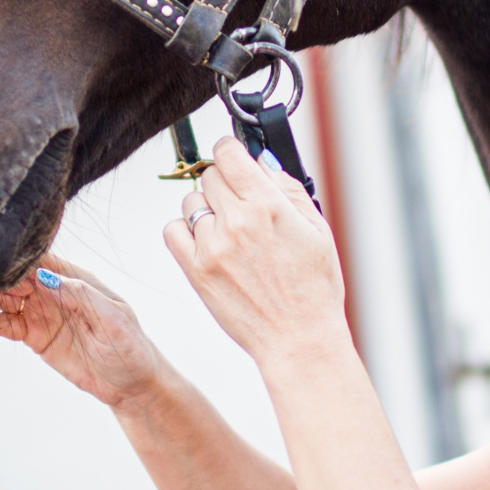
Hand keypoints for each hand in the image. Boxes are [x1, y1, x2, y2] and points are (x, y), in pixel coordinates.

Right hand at [0, 254, 163, 409]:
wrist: (133, 385)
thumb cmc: (131, 349)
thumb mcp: (114, 321)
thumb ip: (82, 297)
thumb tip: (49, 277)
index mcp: (75, 279)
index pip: (37, 261)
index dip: (8, 263)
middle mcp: (54, 291)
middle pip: (10, 281)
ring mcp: (42, 312)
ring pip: (1, 302)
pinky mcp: (35, 335)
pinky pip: (4, 325)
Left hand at [162, 137, 350, 365]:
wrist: (299, 338)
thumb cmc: (313, 287)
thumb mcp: (317, 229)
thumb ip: (287, 188)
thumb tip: (261, 161)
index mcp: (267, 205)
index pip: (228, 152)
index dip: (232, 152)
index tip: (236, 161)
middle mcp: (236, 221)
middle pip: (210, 175)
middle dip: (225, 184)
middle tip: (242, 206)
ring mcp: (212, 246)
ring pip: (191, 201)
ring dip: (206, 209)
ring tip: (229, 231)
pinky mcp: (196, 270)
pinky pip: (172, 231)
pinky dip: (185, 231)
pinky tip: (207, 243)